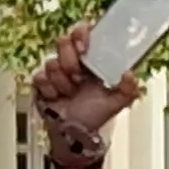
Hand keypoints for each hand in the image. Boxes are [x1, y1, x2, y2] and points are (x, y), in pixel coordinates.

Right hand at [30, 21, 140, 142]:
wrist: (75, 136)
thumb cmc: (94, 116)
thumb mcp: (116, 103)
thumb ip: (128, 89)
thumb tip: (130, 74)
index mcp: (90, 60)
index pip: (83, 33)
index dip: (81, 33)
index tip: (83, 48)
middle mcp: (71, 61)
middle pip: (63, 42)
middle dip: (70, 62)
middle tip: (78, 78)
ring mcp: (55, 71)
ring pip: (51, 62)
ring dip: (62, 82)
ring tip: (70, 94)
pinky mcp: (41, 83)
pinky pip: (39, 77)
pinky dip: (50, 90)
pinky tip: (58, 98)